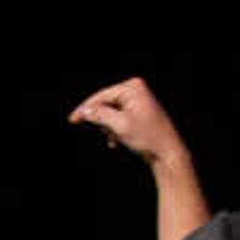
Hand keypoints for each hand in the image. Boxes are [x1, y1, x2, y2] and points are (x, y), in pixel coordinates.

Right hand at [68, 76, 188, 168]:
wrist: (167, 152)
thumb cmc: (148, 137)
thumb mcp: (119, 125)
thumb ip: (100, 115)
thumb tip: (85, 110)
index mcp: (132, 87)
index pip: (101, 96)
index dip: (85, 109)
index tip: (72, 120)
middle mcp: (136, 90)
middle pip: (105, 104)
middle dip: (102, 121)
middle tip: (106, 134)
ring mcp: (138, 100)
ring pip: (110, 113)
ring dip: (109, 128)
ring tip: (116, 139)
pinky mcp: (139, 112)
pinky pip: (118, 119)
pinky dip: (115, 130)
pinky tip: (119, 141)